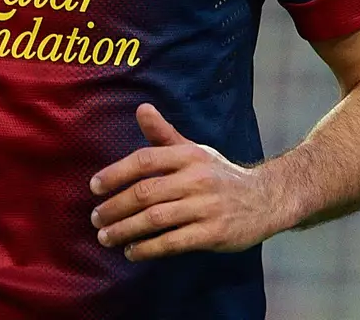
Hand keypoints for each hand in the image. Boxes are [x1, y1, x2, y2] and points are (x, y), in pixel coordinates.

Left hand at [89, 103, 284, 260]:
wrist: (265, 199)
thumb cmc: (220, 174)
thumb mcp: (194, 150)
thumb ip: (164, 135)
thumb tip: (141, 108)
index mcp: (189, 155)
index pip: (144, 160)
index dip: (115, 173)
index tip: (94, 187)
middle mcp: (197, 178)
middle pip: (145, 192)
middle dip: (115, 207)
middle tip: (96, 218)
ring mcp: (206, 207)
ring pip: (155, 219)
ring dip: (125, 230)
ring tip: (106, 237)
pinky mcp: (214, 233)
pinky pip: (173, 242)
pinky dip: (148, 248)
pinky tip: (132, 251)